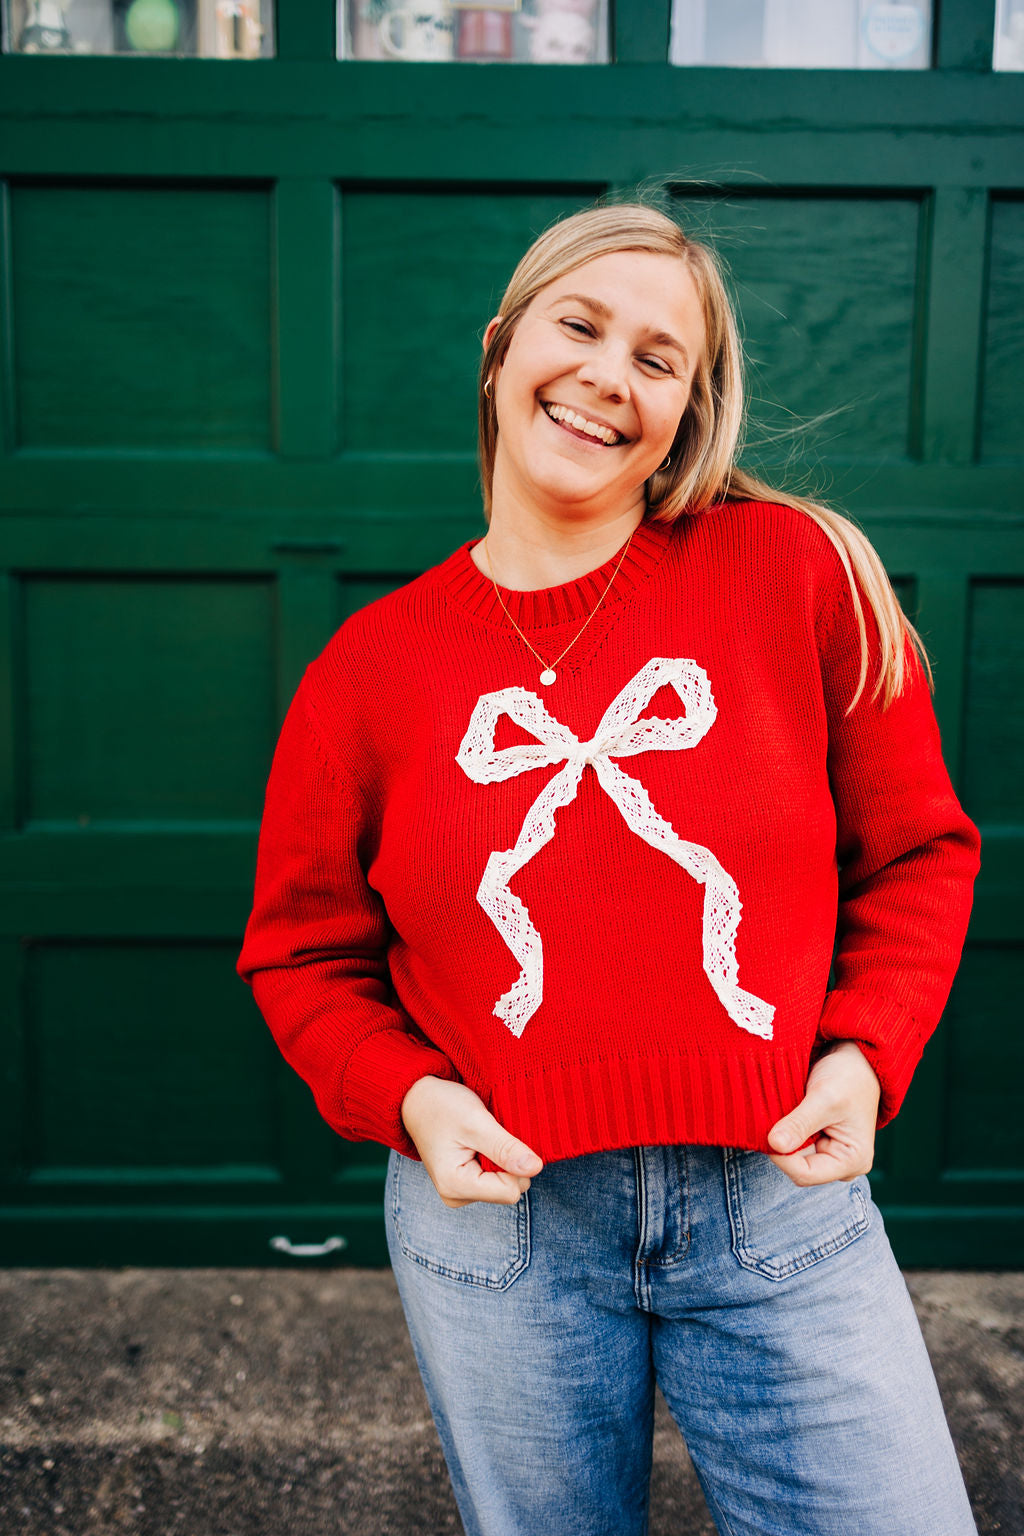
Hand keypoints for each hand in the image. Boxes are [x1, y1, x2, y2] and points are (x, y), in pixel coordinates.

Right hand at [400, 1076, 543, 1207]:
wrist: (418, 1099)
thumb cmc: (442, 1106)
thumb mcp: (476, 1122)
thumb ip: (505, 1147)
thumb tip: (536, 1168)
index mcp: (455, 1186)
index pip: (510, 1191)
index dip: (514, 1163)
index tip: (498, 1137)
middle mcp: (456, 1196)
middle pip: (510, 1189)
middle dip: (508, 1160)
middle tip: (489, 1135)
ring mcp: (461, 1192)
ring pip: (505, 1183)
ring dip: (502, 1157)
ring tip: (482, 1136)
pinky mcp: (466, 1184)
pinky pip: (496, 1177)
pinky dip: (495, 1158)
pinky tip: (481, 1142)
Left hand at [767, 1041, 880, 1185]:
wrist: (856, 1059)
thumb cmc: (849, 1077)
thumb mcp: (825, 1098)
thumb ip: (800, 1123)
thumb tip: (774, 1145)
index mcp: (851, 1161)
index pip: (804, 1174)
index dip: (781, 1156)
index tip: (768, 1131)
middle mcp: (841, 1165)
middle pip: (796, 1165)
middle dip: (783, 1143)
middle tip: (777, 1115)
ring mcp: (829, 1154)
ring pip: (792, 1154)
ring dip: (783, 1135)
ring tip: (785, 1110)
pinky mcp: (818, 1143)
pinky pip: (793, 1143)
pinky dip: (785, 1129)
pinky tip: (785, 1112)